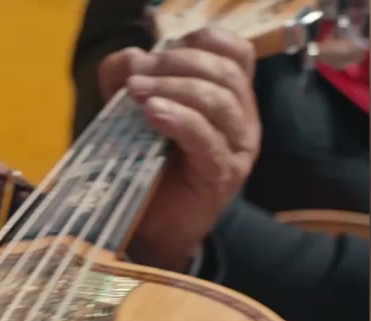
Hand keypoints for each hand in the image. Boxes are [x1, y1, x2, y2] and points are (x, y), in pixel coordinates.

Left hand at [98, 28, 261, 270]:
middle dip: (177, 64)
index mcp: (229, 97)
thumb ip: (127, 79)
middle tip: (137, 77)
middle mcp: (242, 119)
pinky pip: (207, 139)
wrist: (149, 228)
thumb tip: (131, 58)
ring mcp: (237, 148)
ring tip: (137, 93)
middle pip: (225, 72)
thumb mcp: (130, 112)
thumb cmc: (145, 166)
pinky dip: (179, 119)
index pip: (236, 51)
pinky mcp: (221, 175)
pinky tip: (152, 113)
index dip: (201, 42)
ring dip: (175, 89)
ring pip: (220, 101)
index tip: (161, 53)